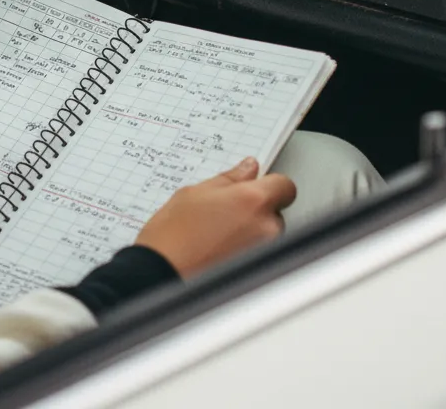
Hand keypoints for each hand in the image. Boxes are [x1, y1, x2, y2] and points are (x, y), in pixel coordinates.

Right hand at [135, 157, 295, 277]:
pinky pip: (260, 254)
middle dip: (256, 210)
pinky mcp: (258, 273)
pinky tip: (220, 251)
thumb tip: (248, 169)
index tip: (255, 186)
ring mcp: (264, 254)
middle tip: (225, 213)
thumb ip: (228, 179)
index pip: (284, 185)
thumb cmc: (171, 236)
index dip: (269, 184)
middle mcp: (266, 228)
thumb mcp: (193, 193)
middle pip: (276, 211)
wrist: (160, 275)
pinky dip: (246, 251)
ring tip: (218, 235)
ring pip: (268, 234)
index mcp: (252, 201)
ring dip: (252, 231)